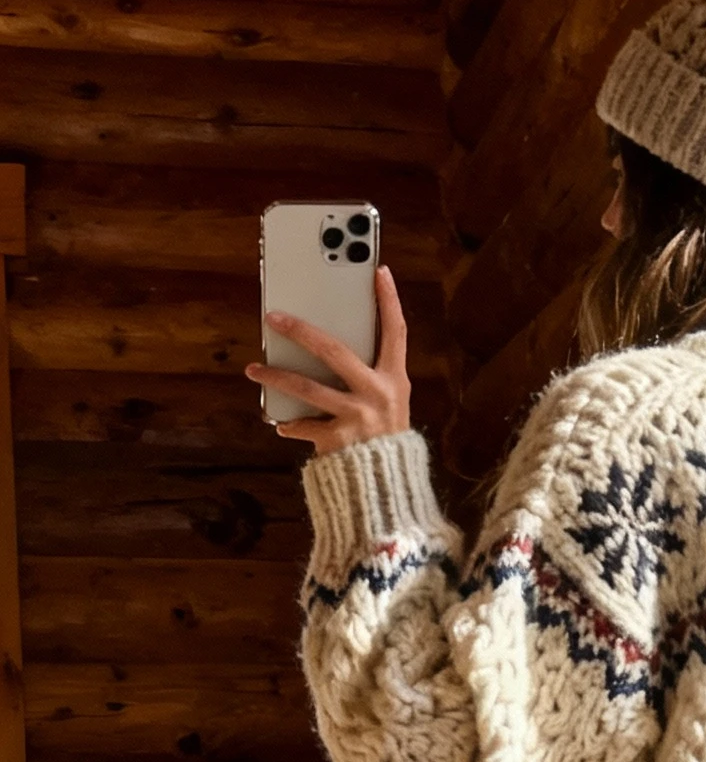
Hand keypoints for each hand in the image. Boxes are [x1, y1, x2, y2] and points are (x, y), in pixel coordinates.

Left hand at [245, 262, 409, 452]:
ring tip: (253, 369)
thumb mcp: (388, 406)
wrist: (386, 490)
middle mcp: (378, 395)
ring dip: (275, 377)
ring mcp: (357, 418)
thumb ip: (368, 377)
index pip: (396, 332)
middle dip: (300, 331)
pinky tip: (280, 424)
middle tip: (273, 318)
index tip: (380, 271)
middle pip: (334, 351)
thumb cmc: (384, 441)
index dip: (389, 301)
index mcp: (395, 381)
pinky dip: (290, 426)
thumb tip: (326, 347)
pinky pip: (305, 426)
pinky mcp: (338, 440)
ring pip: (306, 388)